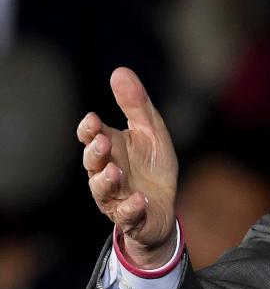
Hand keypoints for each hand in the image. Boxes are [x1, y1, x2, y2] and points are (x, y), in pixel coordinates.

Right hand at [78, 68, 177, 268]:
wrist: (162, 208)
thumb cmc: (151, 166)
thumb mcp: (151, 131)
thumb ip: (137, 105)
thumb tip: (120, 71)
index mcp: (110, 149)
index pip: (90, 137)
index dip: (89, 130)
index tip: (93, 121)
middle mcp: (106, 172)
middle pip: (93, 163)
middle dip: (96, 153)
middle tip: (103, 142)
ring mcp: (116, 196)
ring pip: (103, 190)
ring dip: (107, 181)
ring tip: (116, 172)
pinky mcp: (131, 217)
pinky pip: (127, 215)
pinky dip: (131, 208)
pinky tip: (138, 201)